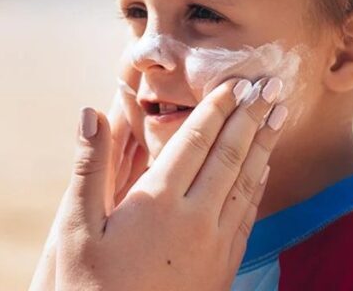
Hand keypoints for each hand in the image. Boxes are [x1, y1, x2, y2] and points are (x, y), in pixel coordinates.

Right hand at [32, 78, 286, 290]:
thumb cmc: (89, 285)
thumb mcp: (75, 227)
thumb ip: (89, 167)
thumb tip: (90, 113)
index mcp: (157, 202)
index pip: (195, 142)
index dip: (217, 109)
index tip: (236, 82)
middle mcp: (194, 218)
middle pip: (229, 156)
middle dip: (250, 117)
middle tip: (269, 85)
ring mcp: (214, 244)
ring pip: (246, 183)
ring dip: (263, 146)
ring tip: (278, 116)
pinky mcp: (223, 267)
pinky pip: (247, 216)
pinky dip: (258, 186)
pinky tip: (262, 171)